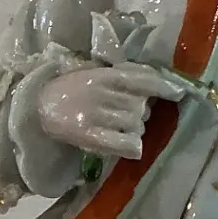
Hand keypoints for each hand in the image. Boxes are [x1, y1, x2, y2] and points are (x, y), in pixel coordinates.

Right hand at [36, 63, 186, 160]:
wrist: (38, 105)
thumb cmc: (71, 88)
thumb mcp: (95, 72)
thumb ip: (123, 74)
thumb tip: (157, 80)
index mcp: (107, 75)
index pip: (145, 80)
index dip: (165, 87)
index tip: (179, 94)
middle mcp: (106, 93)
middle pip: (143, 108)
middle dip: (139, 113)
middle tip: (121, 113)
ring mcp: (99, 115)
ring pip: (137, 126)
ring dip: (133, 130)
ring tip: (117, 128)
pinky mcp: (91, 136)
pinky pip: (127, 144)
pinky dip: (133, 147)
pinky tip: (130, 146)